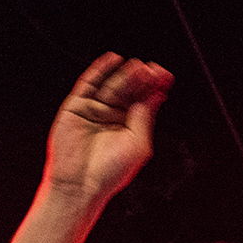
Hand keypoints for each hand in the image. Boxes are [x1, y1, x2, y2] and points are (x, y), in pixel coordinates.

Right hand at [45, 53, 172, 201]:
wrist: (80, 183)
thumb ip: (144, 117)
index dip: (155, 87)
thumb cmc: (111, 170)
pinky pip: (89, 83)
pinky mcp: (76, 106)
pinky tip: (113, 59)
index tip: (166, 75)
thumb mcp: (137, 143)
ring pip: (113, 86)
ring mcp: (95, 109)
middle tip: (153, 69)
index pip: (145, 101)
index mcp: (131, 126)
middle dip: (142, 79)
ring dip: (126, 74)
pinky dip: (100, 70)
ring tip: (139, 66)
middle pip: (131, 91)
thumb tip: (156, 94)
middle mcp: (114, 116)